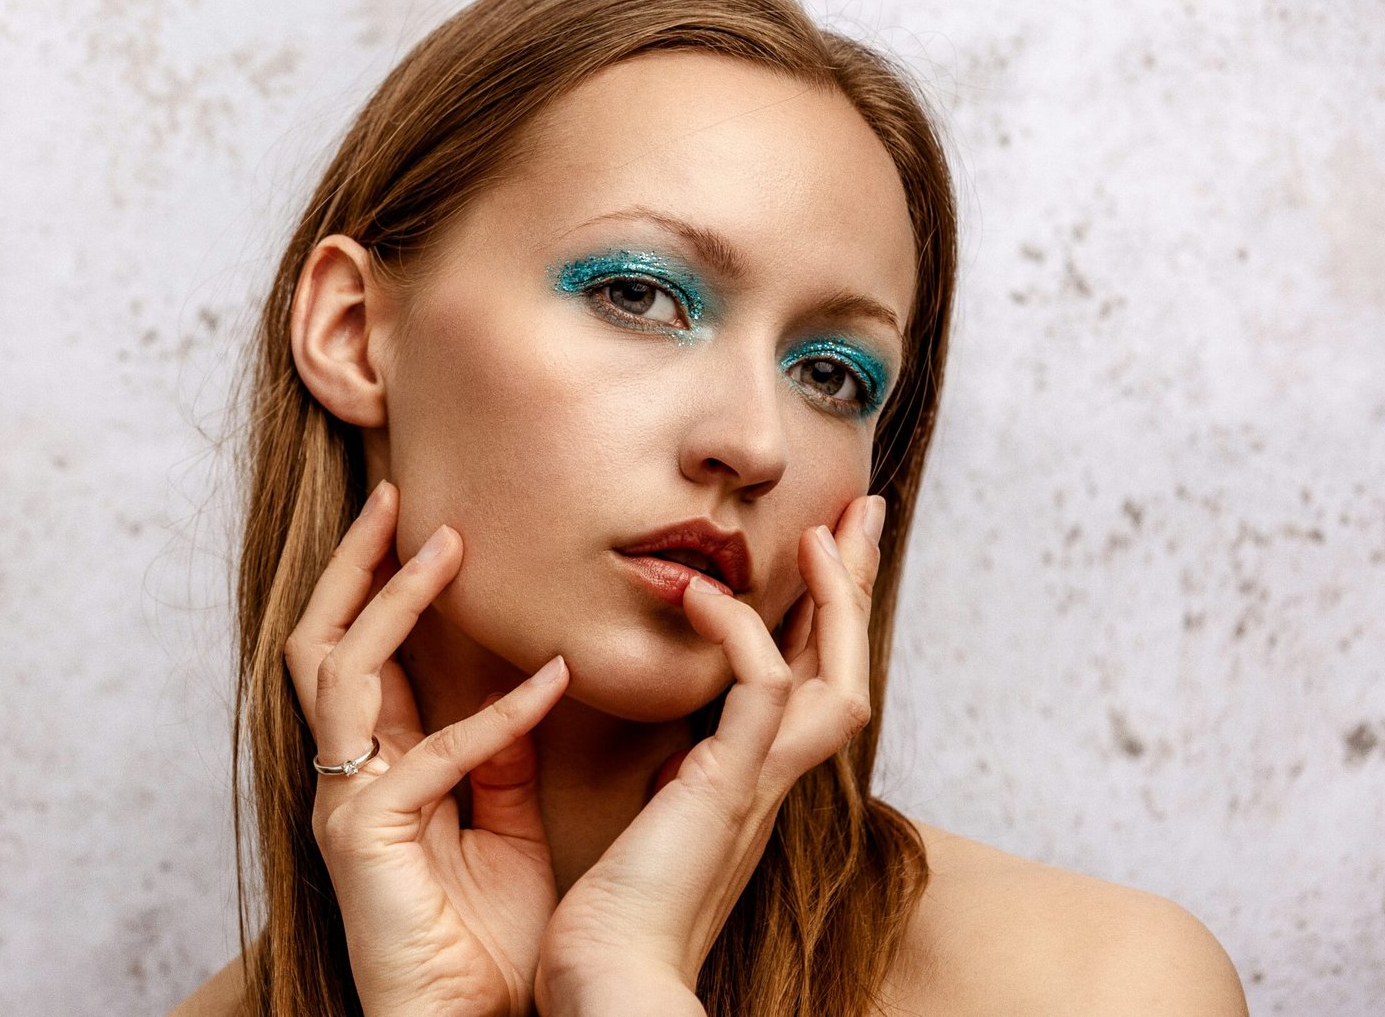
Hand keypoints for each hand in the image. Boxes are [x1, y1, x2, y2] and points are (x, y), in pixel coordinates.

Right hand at [284, 480, 570, 1016]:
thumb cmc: (486, 945)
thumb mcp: (502, 829)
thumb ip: (497, 759)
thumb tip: (526, 687)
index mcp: (376, 770)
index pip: (359, 655)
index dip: (381, 585)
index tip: (421, 522)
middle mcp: (345, 777)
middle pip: (320, 642)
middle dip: (354, 565)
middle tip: (398, 498)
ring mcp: (344, 804)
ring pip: (341, 669)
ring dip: (395, 601)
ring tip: (446, 546)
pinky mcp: (364, 838)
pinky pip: (429, 755)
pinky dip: (493, 715)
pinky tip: (550, 684)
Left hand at [533, 494, 884, 1013]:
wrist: (612, 981)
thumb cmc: (621, 911)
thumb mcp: (660, 819)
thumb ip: (683, 776)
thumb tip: (677, 744)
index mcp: (759, 780)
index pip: (812, 677)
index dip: (826, 613)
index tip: (823, 548)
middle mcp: (777, 778)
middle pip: (847, 663)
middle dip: (858, 585)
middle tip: (866, 509)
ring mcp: (760, 784)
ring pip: (835, 674)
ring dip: (835, 596)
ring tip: (824, 530)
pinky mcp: (729, 787)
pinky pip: (759, 688)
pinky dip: (740, 631)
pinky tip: (703, 592)